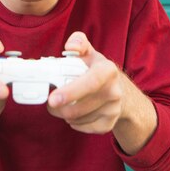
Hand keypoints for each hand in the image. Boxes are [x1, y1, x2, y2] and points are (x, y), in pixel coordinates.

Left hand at [47, 32, 156, 153]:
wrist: (119, 90)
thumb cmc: (96, 69)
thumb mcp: (89, 52)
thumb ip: (78, 42)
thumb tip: (70, 46)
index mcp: (107, 70)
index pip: (91, 82)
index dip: (71, 91)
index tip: (53, 99)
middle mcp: (114, 90)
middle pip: (81, 106)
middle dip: (59, 108)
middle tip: (50, 103)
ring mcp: (114, 108)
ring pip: (80, 118)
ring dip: (65, 114)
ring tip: (62, 105)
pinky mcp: (111, 123)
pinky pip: (85, 128)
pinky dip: (75, 123)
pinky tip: (74, 114)